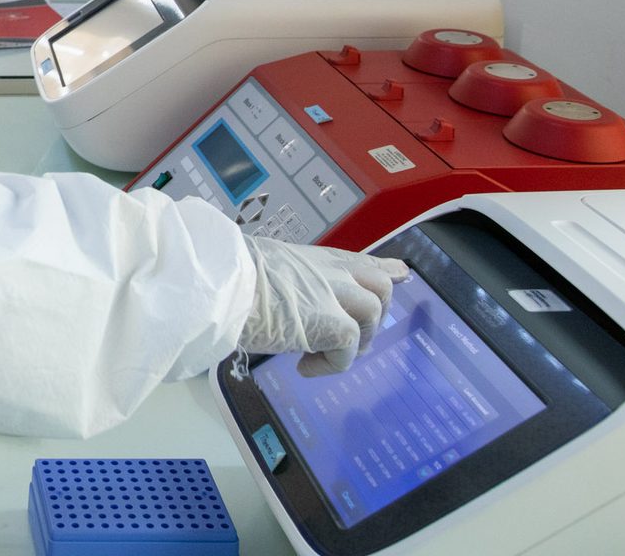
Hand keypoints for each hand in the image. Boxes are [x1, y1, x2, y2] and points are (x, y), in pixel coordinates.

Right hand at [238, 237, 410, 376]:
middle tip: (352, 338)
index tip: (402, 273)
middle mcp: (333, 271)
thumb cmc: (229, 276)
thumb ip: (291, 280)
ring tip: (322, 354)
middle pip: (380, 287)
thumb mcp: (266, 267)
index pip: (363, 259)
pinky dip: (328, 366)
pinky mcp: (336, 326)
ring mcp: (337, 295)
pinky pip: (347, 353)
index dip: (386, 269)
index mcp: (316, 257)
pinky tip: (302, 366)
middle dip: (374, 316)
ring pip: (371, 317)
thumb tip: (288, 301)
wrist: (222, 285)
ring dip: (353, 341)